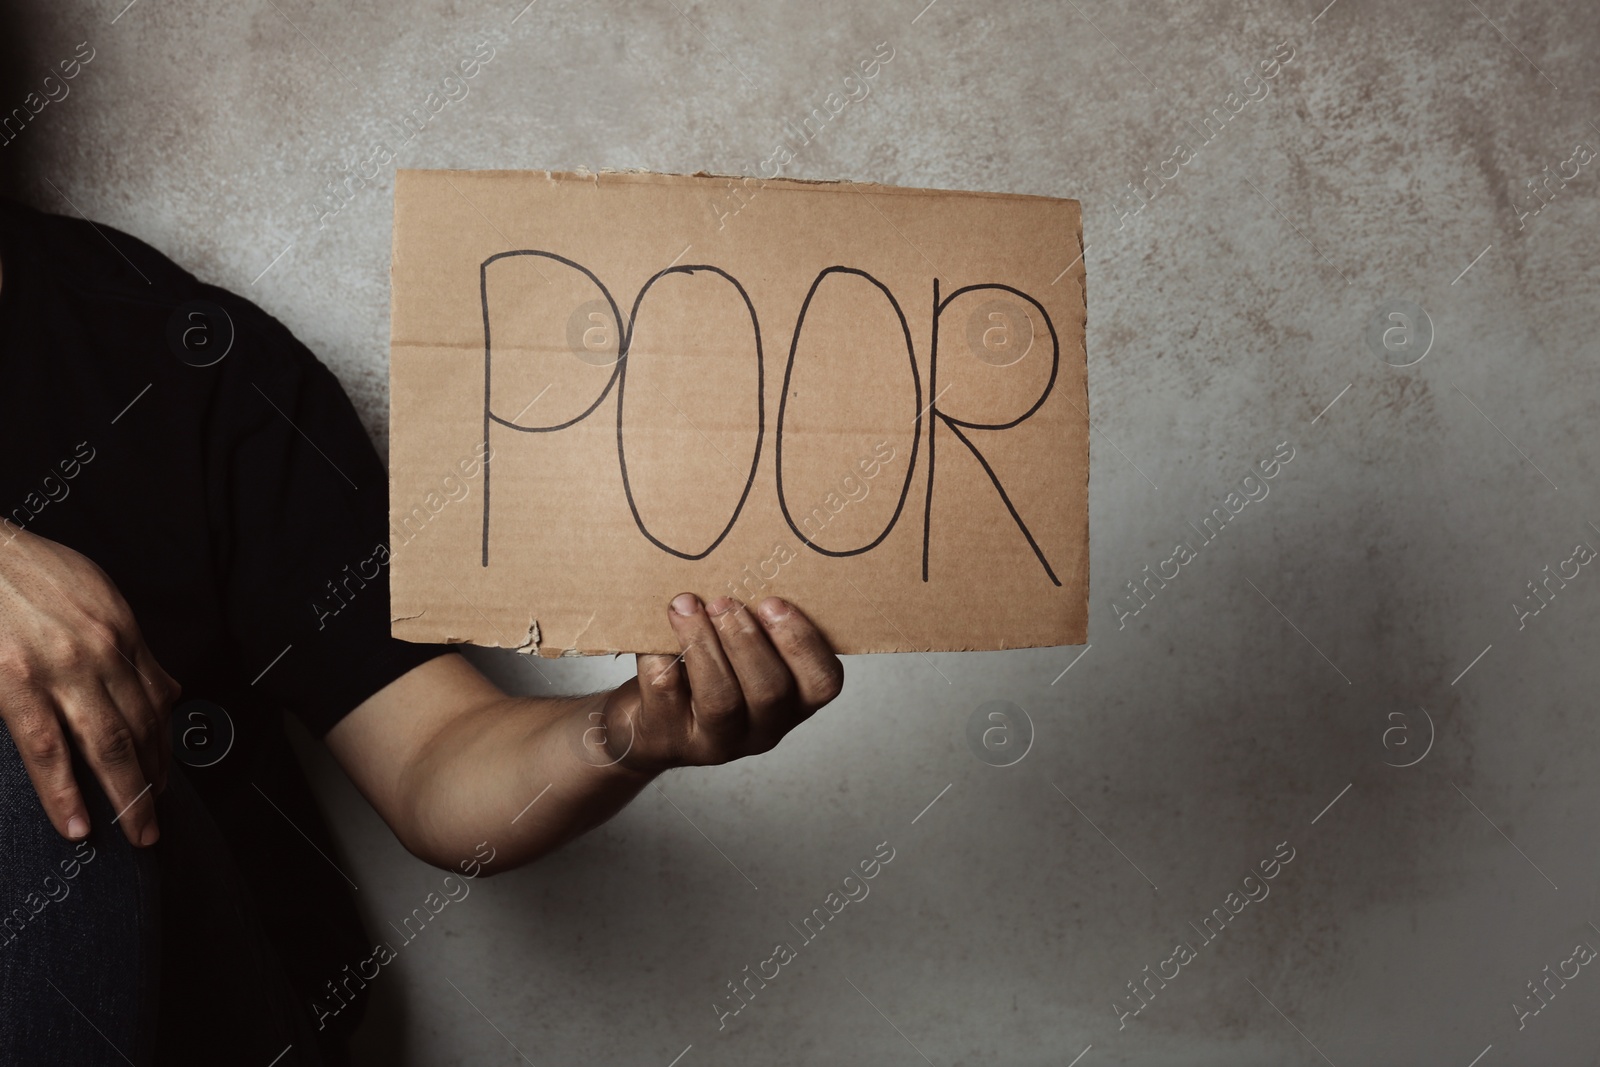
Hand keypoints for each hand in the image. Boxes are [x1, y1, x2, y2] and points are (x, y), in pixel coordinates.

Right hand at [0, 523, 180, 845]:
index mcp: (121, 632)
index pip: (158, 701)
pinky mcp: (17, 685)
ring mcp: (61, 671)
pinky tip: (78, 823)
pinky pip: (48, 749)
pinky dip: (65, 791)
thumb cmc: (26, 572)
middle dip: (156, 780)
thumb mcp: (94, 596)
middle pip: (142, 728)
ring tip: (135, 830)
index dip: (165, 745)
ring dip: (127, 793)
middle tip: (157, 821)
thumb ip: (128, 646)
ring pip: (108, 744)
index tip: (167, 777)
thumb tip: (163, 688)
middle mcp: (102, 653)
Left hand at [593, 594, 842, 774]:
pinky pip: (668, 693)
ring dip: (703, 644)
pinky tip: (654, 632)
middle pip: (770, 690)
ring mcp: (716, 741)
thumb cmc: (701, 673)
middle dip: (746, 639)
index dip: (802, 642)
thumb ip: (753, 623)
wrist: (643, 724)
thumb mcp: (738, 652)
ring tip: (686, 606)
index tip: (773, 602)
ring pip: (721, 698)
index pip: (822, 681)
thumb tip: (747, 564)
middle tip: (723, 601)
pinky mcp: (670, 739)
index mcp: (793, 702)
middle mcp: (763, 729)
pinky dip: (661, 654)